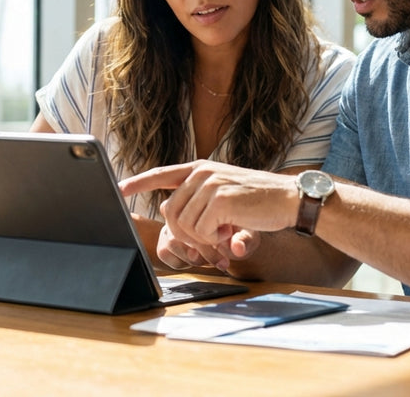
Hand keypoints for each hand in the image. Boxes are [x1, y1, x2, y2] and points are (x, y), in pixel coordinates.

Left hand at [120, 160, 296, 250]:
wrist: (290, 199)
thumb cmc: (258, 202)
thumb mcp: (224, 194)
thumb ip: (197, 200)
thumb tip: (167, 210)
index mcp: (201, 169)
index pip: (162, 173)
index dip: (138, 182)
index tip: (119, 188)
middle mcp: (202, 173)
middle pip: (170, 212)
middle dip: (186, 234)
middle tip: (212, 239)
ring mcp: (211, 184)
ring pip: (184, 224)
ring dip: (202, 238)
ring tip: (225, 233)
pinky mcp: (221, 199)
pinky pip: (200, 230)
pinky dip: (214, 239)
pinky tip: (231, 232)